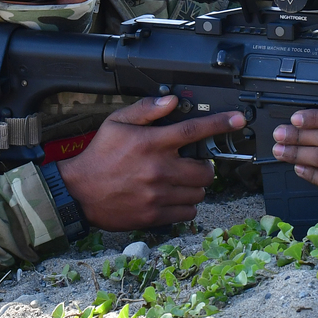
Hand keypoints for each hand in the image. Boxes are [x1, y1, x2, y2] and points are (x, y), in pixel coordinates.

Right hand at [58, 95, 241, 230]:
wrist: (79, 193)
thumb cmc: (99, 156)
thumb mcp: (116, 123)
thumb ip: (145, 111)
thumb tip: (171, 102)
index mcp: (152, 143)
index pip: (194, 130)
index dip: (219, 124)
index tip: (237, 120)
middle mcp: (159, 169)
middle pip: (205, 170)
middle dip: (204, 167)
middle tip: (192, 165)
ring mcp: (159, 194)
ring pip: (199, 193)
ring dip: (195, 187)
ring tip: (179, 182)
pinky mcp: (155, 215)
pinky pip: (188, 213)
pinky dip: (186, 206)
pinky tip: (173, 198)